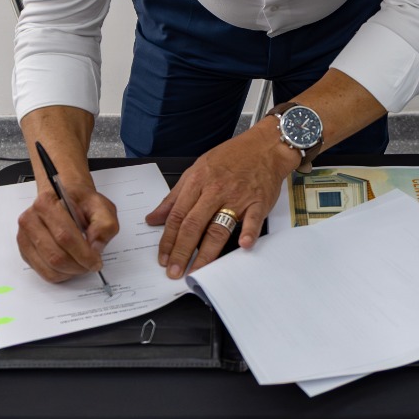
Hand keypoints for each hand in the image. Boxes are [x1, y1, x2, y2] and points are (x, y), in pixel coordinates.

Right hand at [16, 183, 118, 282]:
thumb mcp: (101, 206)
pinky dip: (60, 274)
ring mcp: (24, 235)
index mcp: (47, 203)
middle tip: (91, 265)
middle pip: (55, 255)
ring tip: (81, 265)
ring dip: (70, 272)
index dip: (83, 254)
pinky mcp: (25, 249)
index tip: (96, 262)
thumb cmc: (80, 202)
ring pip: (49, 267)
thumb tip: (96, 247)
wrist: (63, 197)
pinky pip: (43, 272)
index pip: (65, 236)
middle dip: (78, 266)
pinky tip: (69, 265)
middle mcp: (30, 219)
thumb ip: (104, 225)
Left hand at [146, 121, 298, 279]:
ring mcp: (237, 198)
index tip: (162, 258)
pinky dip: (248, 232)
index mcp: (197, 182)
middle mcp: (215, 191)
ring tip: (197, 270)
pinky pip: (252, 219)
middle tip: (174, 272)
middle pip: (194, 225)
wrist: (264, 146)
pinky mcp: (258, 202)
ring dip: (207, 252)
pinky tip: (243, 245)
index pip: (177, 216)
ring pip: (218, 227)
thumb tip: (153, 218)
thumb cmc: (231, 157)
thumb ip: (174, 197)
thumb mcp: (196, 170)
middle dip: (181, 251)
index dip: (168, 239)